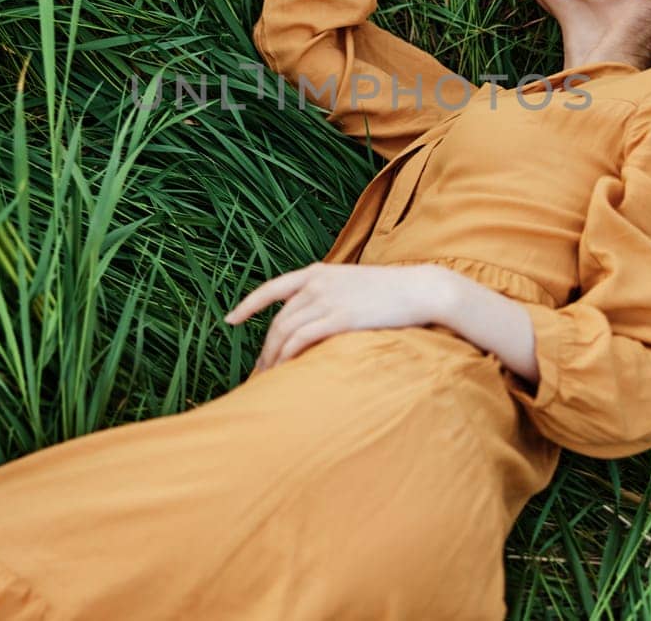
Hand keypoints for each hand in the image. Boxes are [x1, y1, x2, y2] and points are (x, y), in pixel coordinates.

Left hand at [223, 262, 447, 372]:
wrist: (419, 289)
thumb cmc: (392, 292)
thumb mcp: (353, 284)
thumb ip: (330, 294)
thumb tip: (315, 317)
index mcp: (318, 272)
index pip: (272, 288)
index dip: (248, 305)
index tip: (230, 320)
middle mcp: (317, 283)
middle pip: (278, 320)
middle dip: (264, 348)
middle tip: (257, 371)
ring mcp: (327, 299)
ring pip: (285, 332)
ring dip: (273, 358)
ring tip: (267, 380)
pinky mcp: (338, 318)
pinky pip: (301, 340)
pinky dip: (288, 357)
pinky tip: (285, 372)